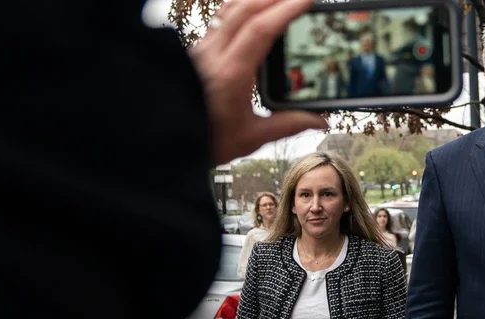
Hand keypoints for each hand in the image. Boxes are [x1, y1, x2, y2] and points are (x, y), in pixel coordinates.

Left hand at [188, 0, 328, 164]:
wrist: (165, 138)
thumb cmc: (203, 139)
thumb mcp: (249, 137)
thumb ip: (288, 125)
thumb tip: (319, 119)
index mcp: (230, 76)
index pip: (260, 30)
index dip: (285, 10)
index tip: (306, 1)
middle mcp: (212, 56)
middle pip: (244, 10)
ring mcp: (202, 49)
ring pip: (230, 9)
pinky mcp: (198, 50)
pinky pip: (221, 18)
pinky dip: (241, 7)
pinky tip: (255, 8)